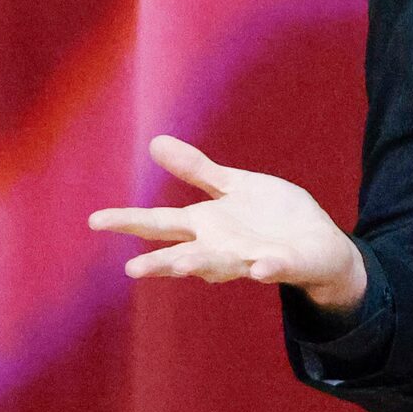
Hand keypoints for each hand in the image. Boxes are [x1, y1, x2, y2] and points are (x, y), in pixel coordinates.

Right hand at [88, 134, 365, 311]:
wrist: (318, 241)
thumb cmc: (270, 216)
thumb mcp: (234, 186)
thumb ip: (197, 170)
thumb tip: (154, 142)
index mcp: (207, 225)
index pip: (161, 224)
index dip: (129, 221)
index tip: (94, 220)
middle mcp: (221, 247)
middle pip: (184, 254)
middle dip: (161, 262)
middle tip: (132, 268)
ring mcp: (251, 257)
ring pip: (222, 265)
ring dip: (203, 266)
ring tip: (182, 266)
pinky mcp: (284, 263)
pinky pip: (274, 268)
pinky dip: (266, 269)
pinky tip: (259, 268)